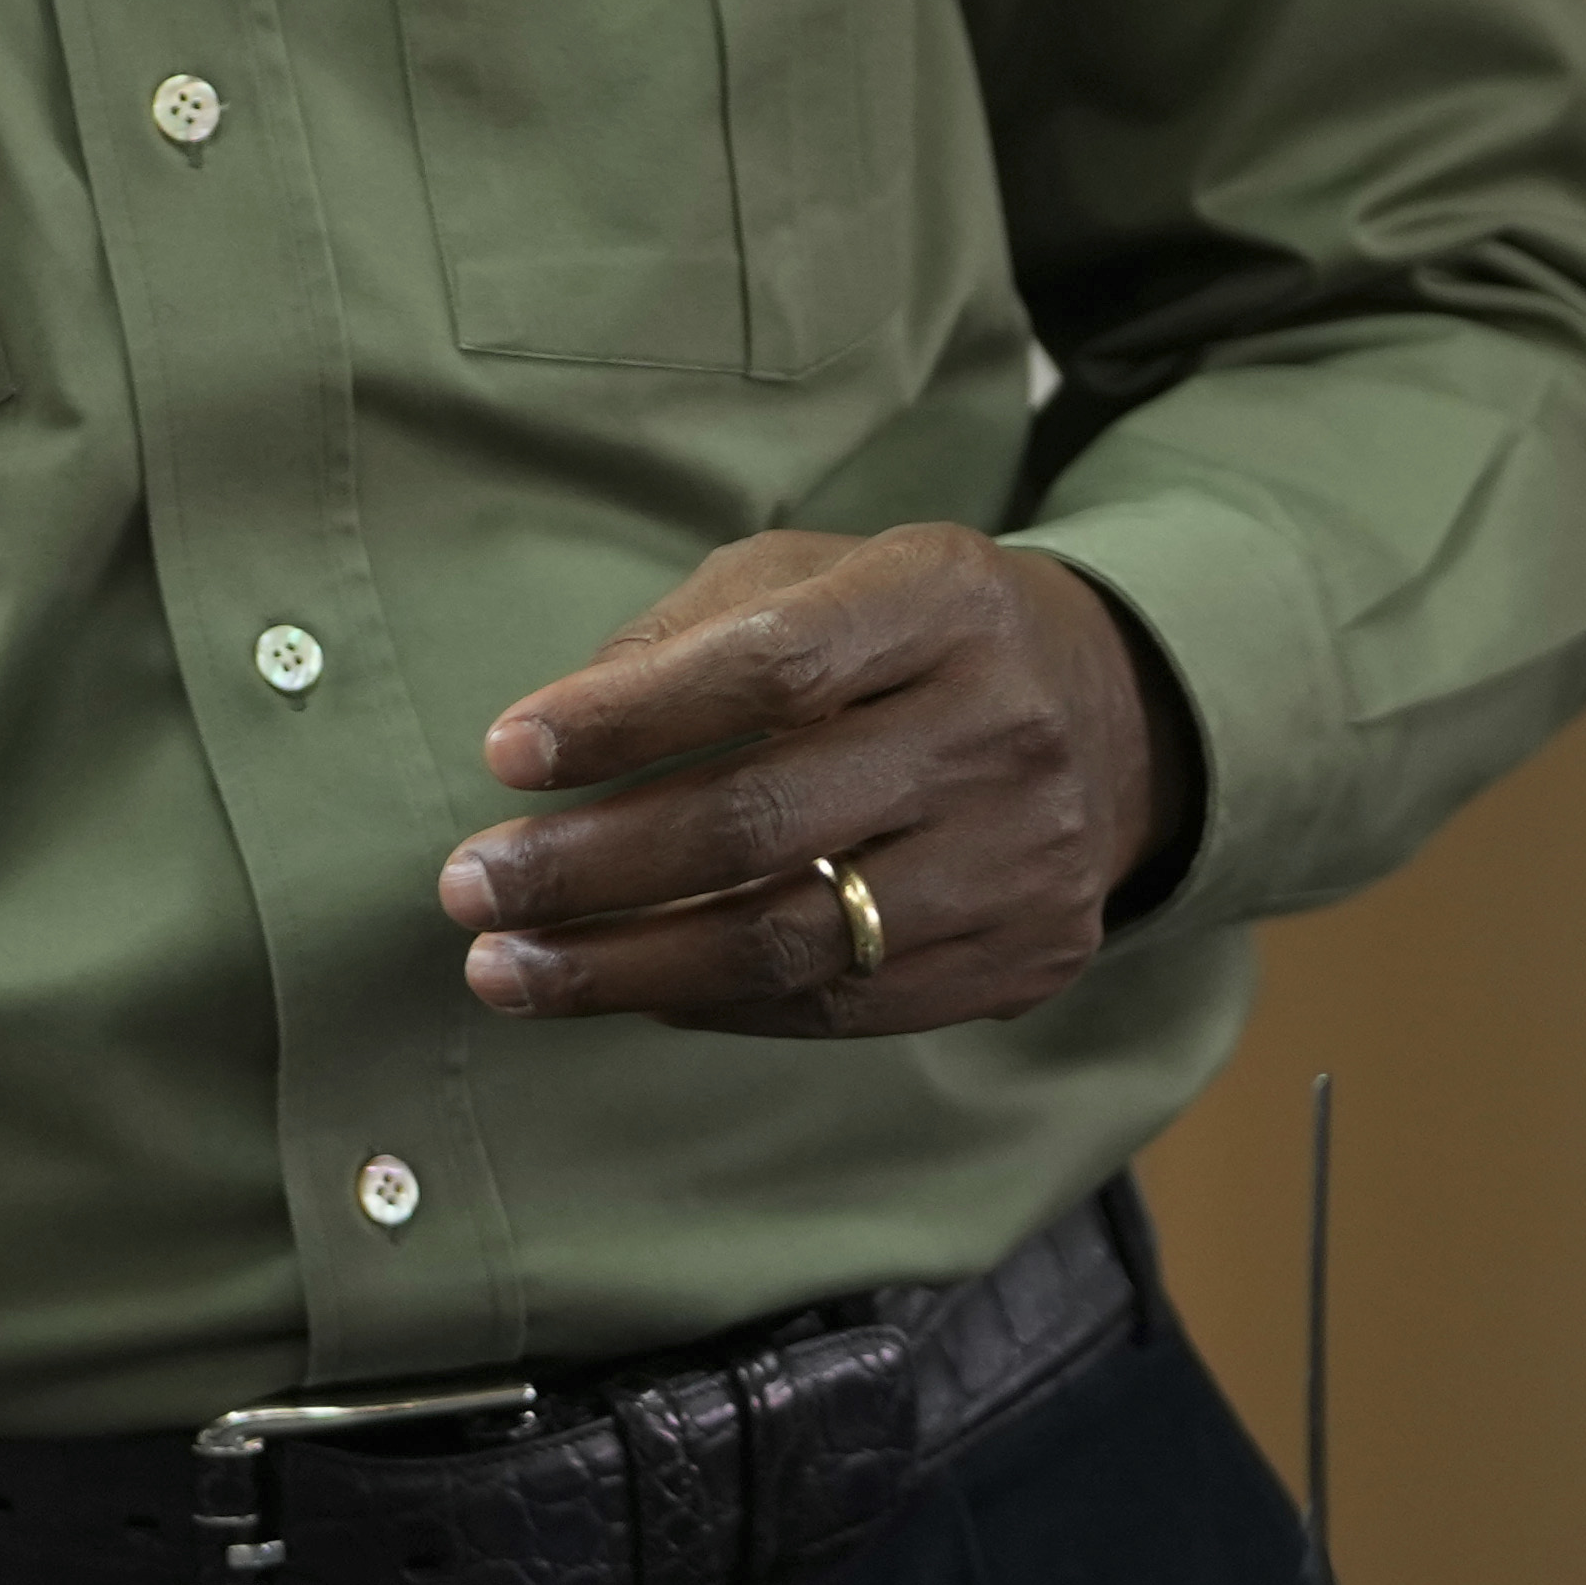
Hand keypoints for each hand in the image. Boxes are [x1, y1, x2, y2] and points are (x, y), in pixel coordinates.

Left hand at [438, 527, 1192, 1035]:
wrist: (1116, 719)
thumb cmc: (906, 637)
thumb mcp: (816, 577)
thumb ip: (687, 637)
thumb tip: (547, 738)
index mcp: (940, 600)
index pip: (768, 665)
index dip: (627, 717)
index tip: (504, 752)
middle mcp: (995, 729)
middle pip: (767, 818)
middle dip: (593, 866)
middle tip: (468, 886)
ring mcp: (1020, 856)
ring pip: (795, 939)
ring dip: (625, 968)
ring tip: (505, 972)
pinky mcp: (1025, 957)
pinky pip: (839, 1006)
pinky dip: (712, 1004)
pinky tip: (624, 993)